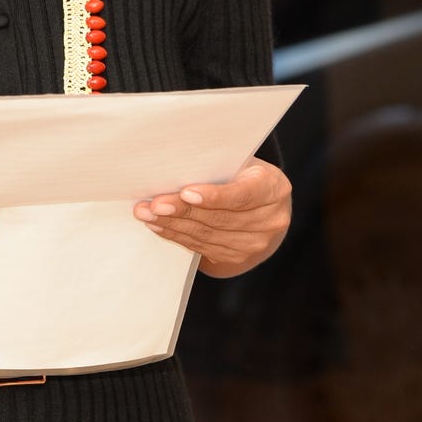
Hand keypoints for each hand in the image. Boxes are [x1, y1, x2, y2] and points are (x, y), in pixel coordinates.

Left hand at [132, 157, 290, 277]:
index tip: (186, 192)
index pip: (242, 194)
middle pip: (219, 218)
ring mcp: (256, 243)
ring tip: (147, 214)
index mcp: (274, 188)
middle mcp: (270, 219)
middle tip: (153, 204)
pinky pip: (202, 247)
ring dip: (172, 225)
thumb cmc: (244, 177)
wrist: (262, 209)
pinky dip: (177, 235)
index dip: (214, 196)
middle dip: (181, 211)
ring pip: (207, 235)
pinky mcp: (238, 257)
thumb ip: (217, 167)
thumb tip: (175, 166)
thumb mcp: (240, 164)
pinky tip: (159, 226)